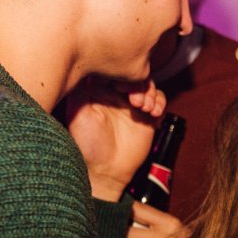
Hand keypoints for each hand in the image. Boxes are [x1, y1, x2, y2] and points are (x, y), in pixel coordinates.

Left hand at [67, 77, 166, 200]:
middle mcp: (115, 95)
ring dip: (150, 92)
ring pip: (148, 85)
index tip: (119, 86)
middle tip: (134, 99)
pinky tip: (153, 113)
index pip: (112, 70)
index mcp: (98, 91)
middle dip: (137, 83)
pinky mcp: (147, 117)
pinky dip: (159, 102)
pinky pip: (159, 100)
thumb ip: (81, 90)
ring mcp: (132, 105)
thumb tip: (85, 66)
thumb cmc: (88, 145)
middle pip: (133, 75)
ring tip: (143, 108)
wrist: (107, 171)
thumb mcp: (78, 114)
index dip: (119, 73)